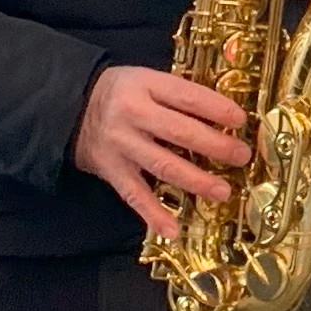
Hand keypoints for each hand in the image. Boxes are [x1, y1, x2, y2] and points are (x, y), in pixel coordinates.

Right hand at [71, 63, 254, 239]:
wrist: (69, 109)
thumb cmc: (121, 93)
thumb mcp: (146, 80)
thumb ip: (178, 94)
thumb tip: (224, 115)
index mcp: (145, 85)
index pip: (187, 96)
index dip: (216, 108)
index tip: (240, 121)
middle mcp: (133, 114)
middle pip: (179, 131)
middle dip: (214, 146)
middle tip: (241, 156)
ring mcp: (122, 144)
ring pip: (162, 165)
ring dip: (195, 181)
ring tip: (222, 191)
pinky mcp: (112, 170)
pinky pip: (135, 195)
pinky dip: (153, 214)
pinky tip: (172, 230)